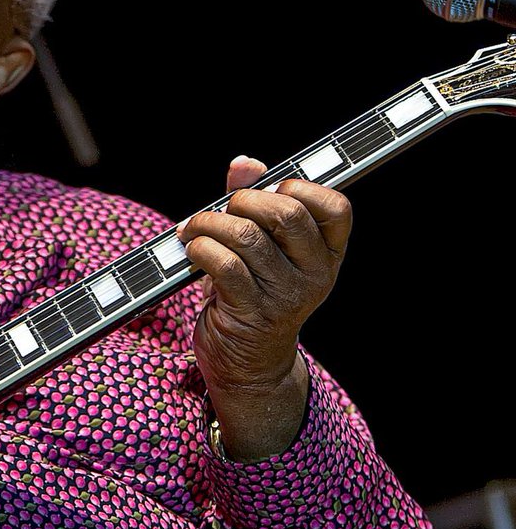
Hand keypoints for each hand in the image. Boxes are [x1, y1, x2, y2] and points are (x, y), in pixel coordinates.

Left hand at [177, 155, 351, 460]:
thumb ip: (255, 203)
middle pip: (286, 213)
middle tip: (222, 211)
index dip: (301, 187)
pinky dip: (200, 248)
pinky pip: (223, 265)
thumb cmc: (252, 297)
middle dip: (244, 200)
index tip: (272, 190)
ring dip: (209, 223)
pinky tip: (192, 251)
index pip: (336, 207)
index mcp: (327, 256)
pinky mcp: (251, 314)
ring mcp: (285, 297)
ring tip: (194, 229)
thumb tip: (245, 163)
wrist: (248, 366)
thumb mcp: (261, 251)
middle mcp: (314, 276)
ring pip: (246, 236)